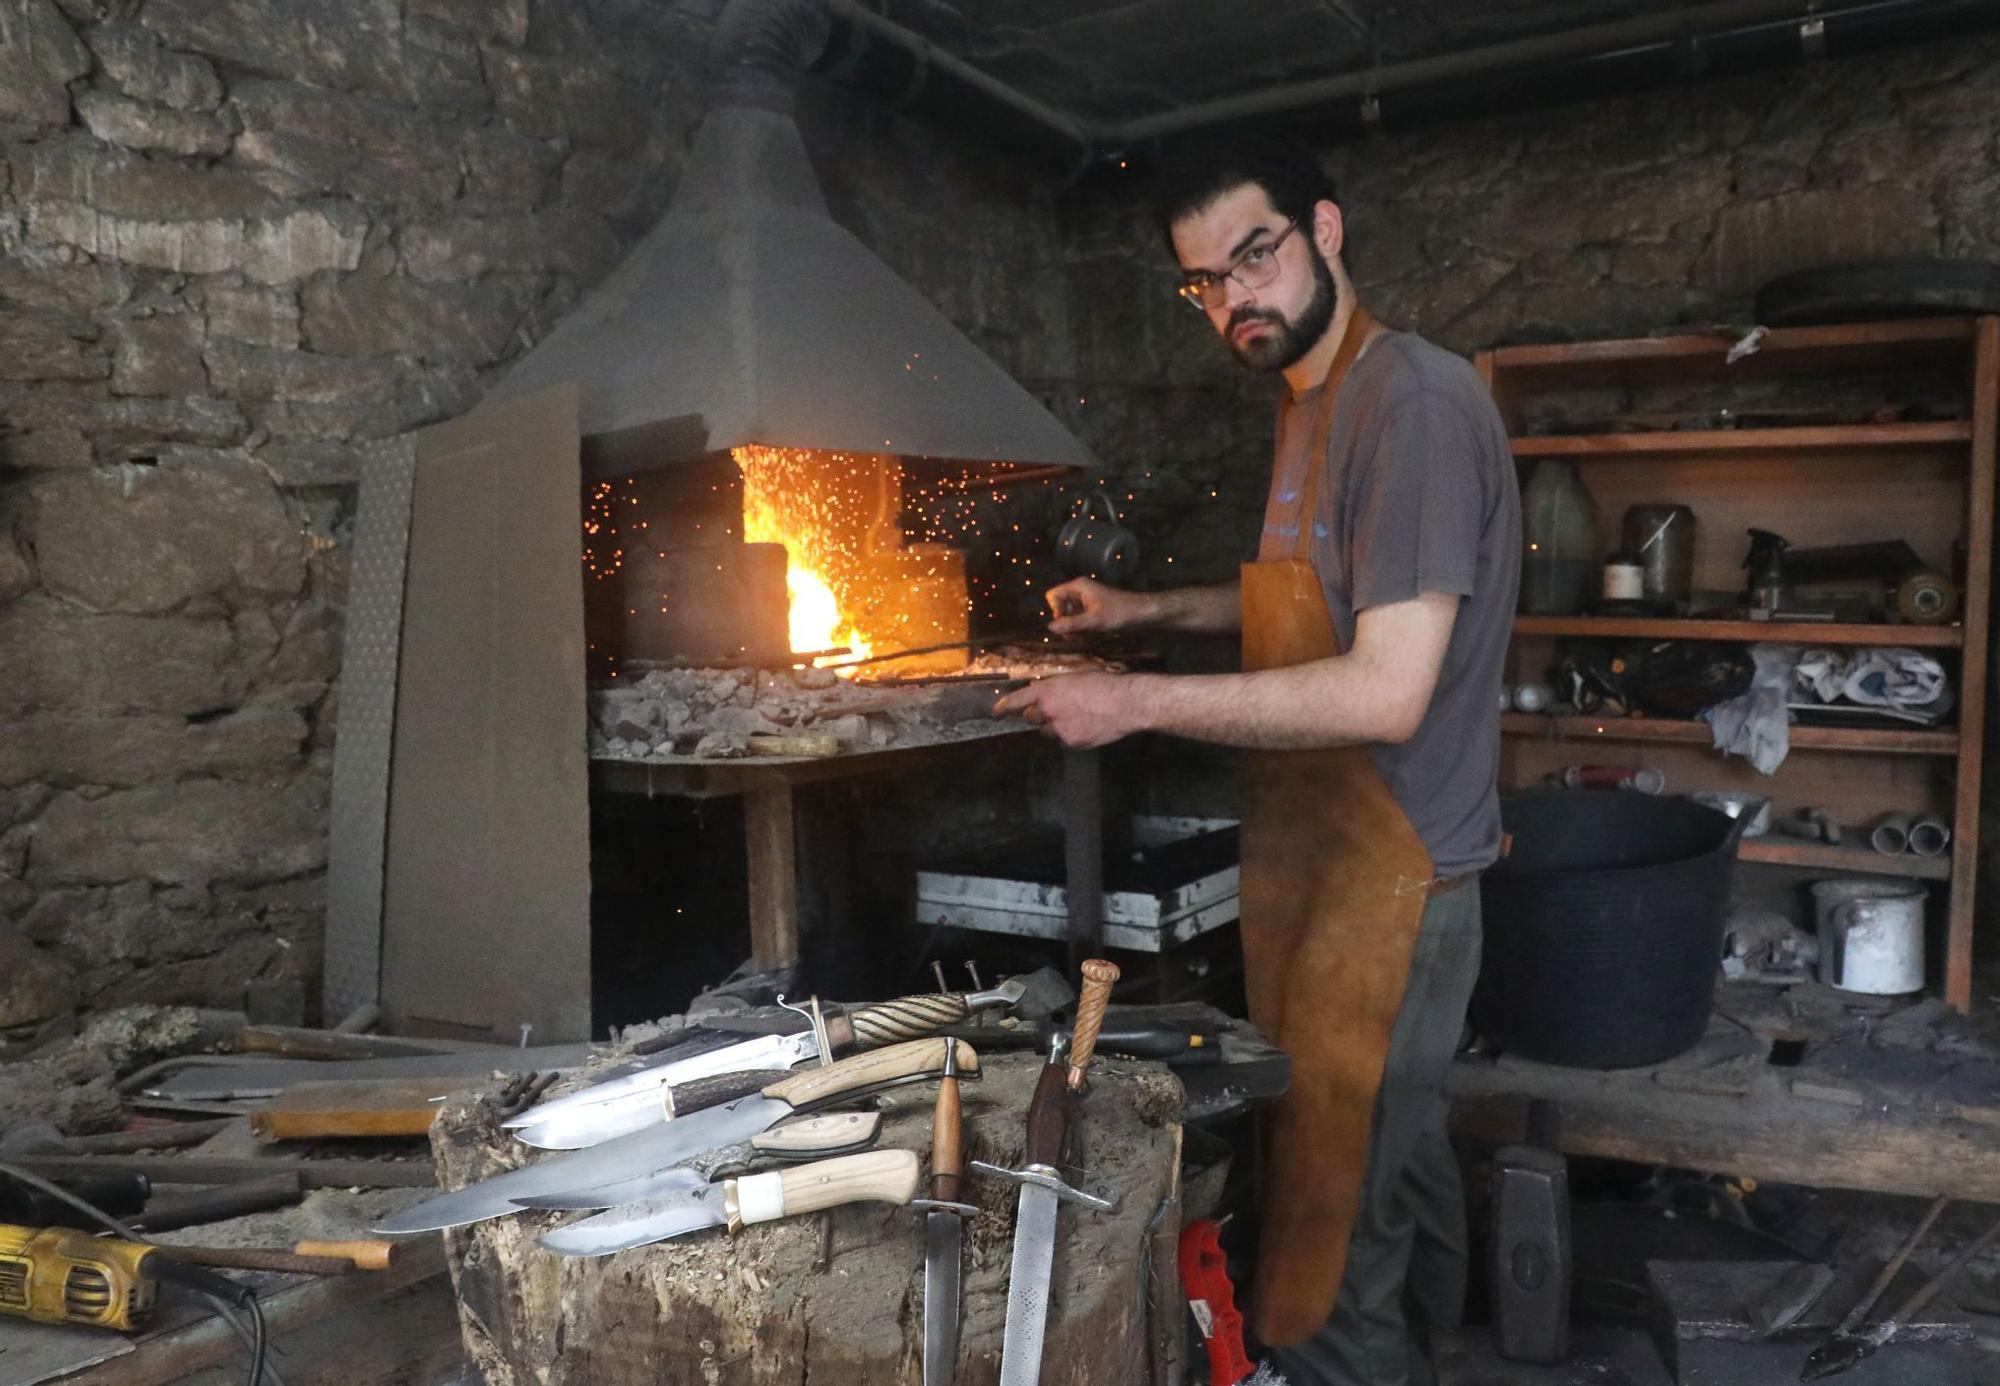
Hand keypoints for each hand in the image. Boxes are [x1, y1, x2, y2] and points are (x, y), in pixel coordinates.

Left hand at [994, 673, 1140, 748]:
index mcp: (1047, 690)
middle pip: (1031, 718)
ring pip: (1047, 732)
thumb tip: (1040, 690)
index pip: (1017, 700)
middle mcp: (1048, 711)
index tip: (995, 713)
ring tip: (1074, 718)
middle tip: (1052, 711)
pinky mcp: (1071, 742)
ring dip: (1053, 727)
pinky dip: (1070, 736)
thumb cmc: (1103, 684)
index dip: (1004, 707)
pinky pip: (1063, 741)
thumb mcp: (1076, 678)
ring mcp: (1059, 729)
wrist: (1125, 703)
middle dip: (1037, 715)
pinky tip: (1085, 727)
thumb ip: (1055, 687)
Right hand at [1044, 577, 1151, 635]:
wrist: (1141, 613)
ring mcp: (1085, 599)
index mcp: (1077, 586)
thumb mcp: (1093, 620)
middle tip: (1075, 633)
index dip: (1056, 610)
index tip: (1067, 621)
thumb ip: (1071, 624)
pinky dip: (1080, 626)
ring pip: (1068, 614)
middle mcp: (1079, 590)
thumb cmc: (1118, 613)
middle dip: (1064, 621)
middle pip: (1059, 606)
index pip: (1052, 596)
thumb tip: (1049, 628)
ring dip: (1072, 626)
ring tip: (1084, 635)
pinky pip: (1077, 617)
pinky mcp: (1091, 608)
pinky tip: (1089, 634)